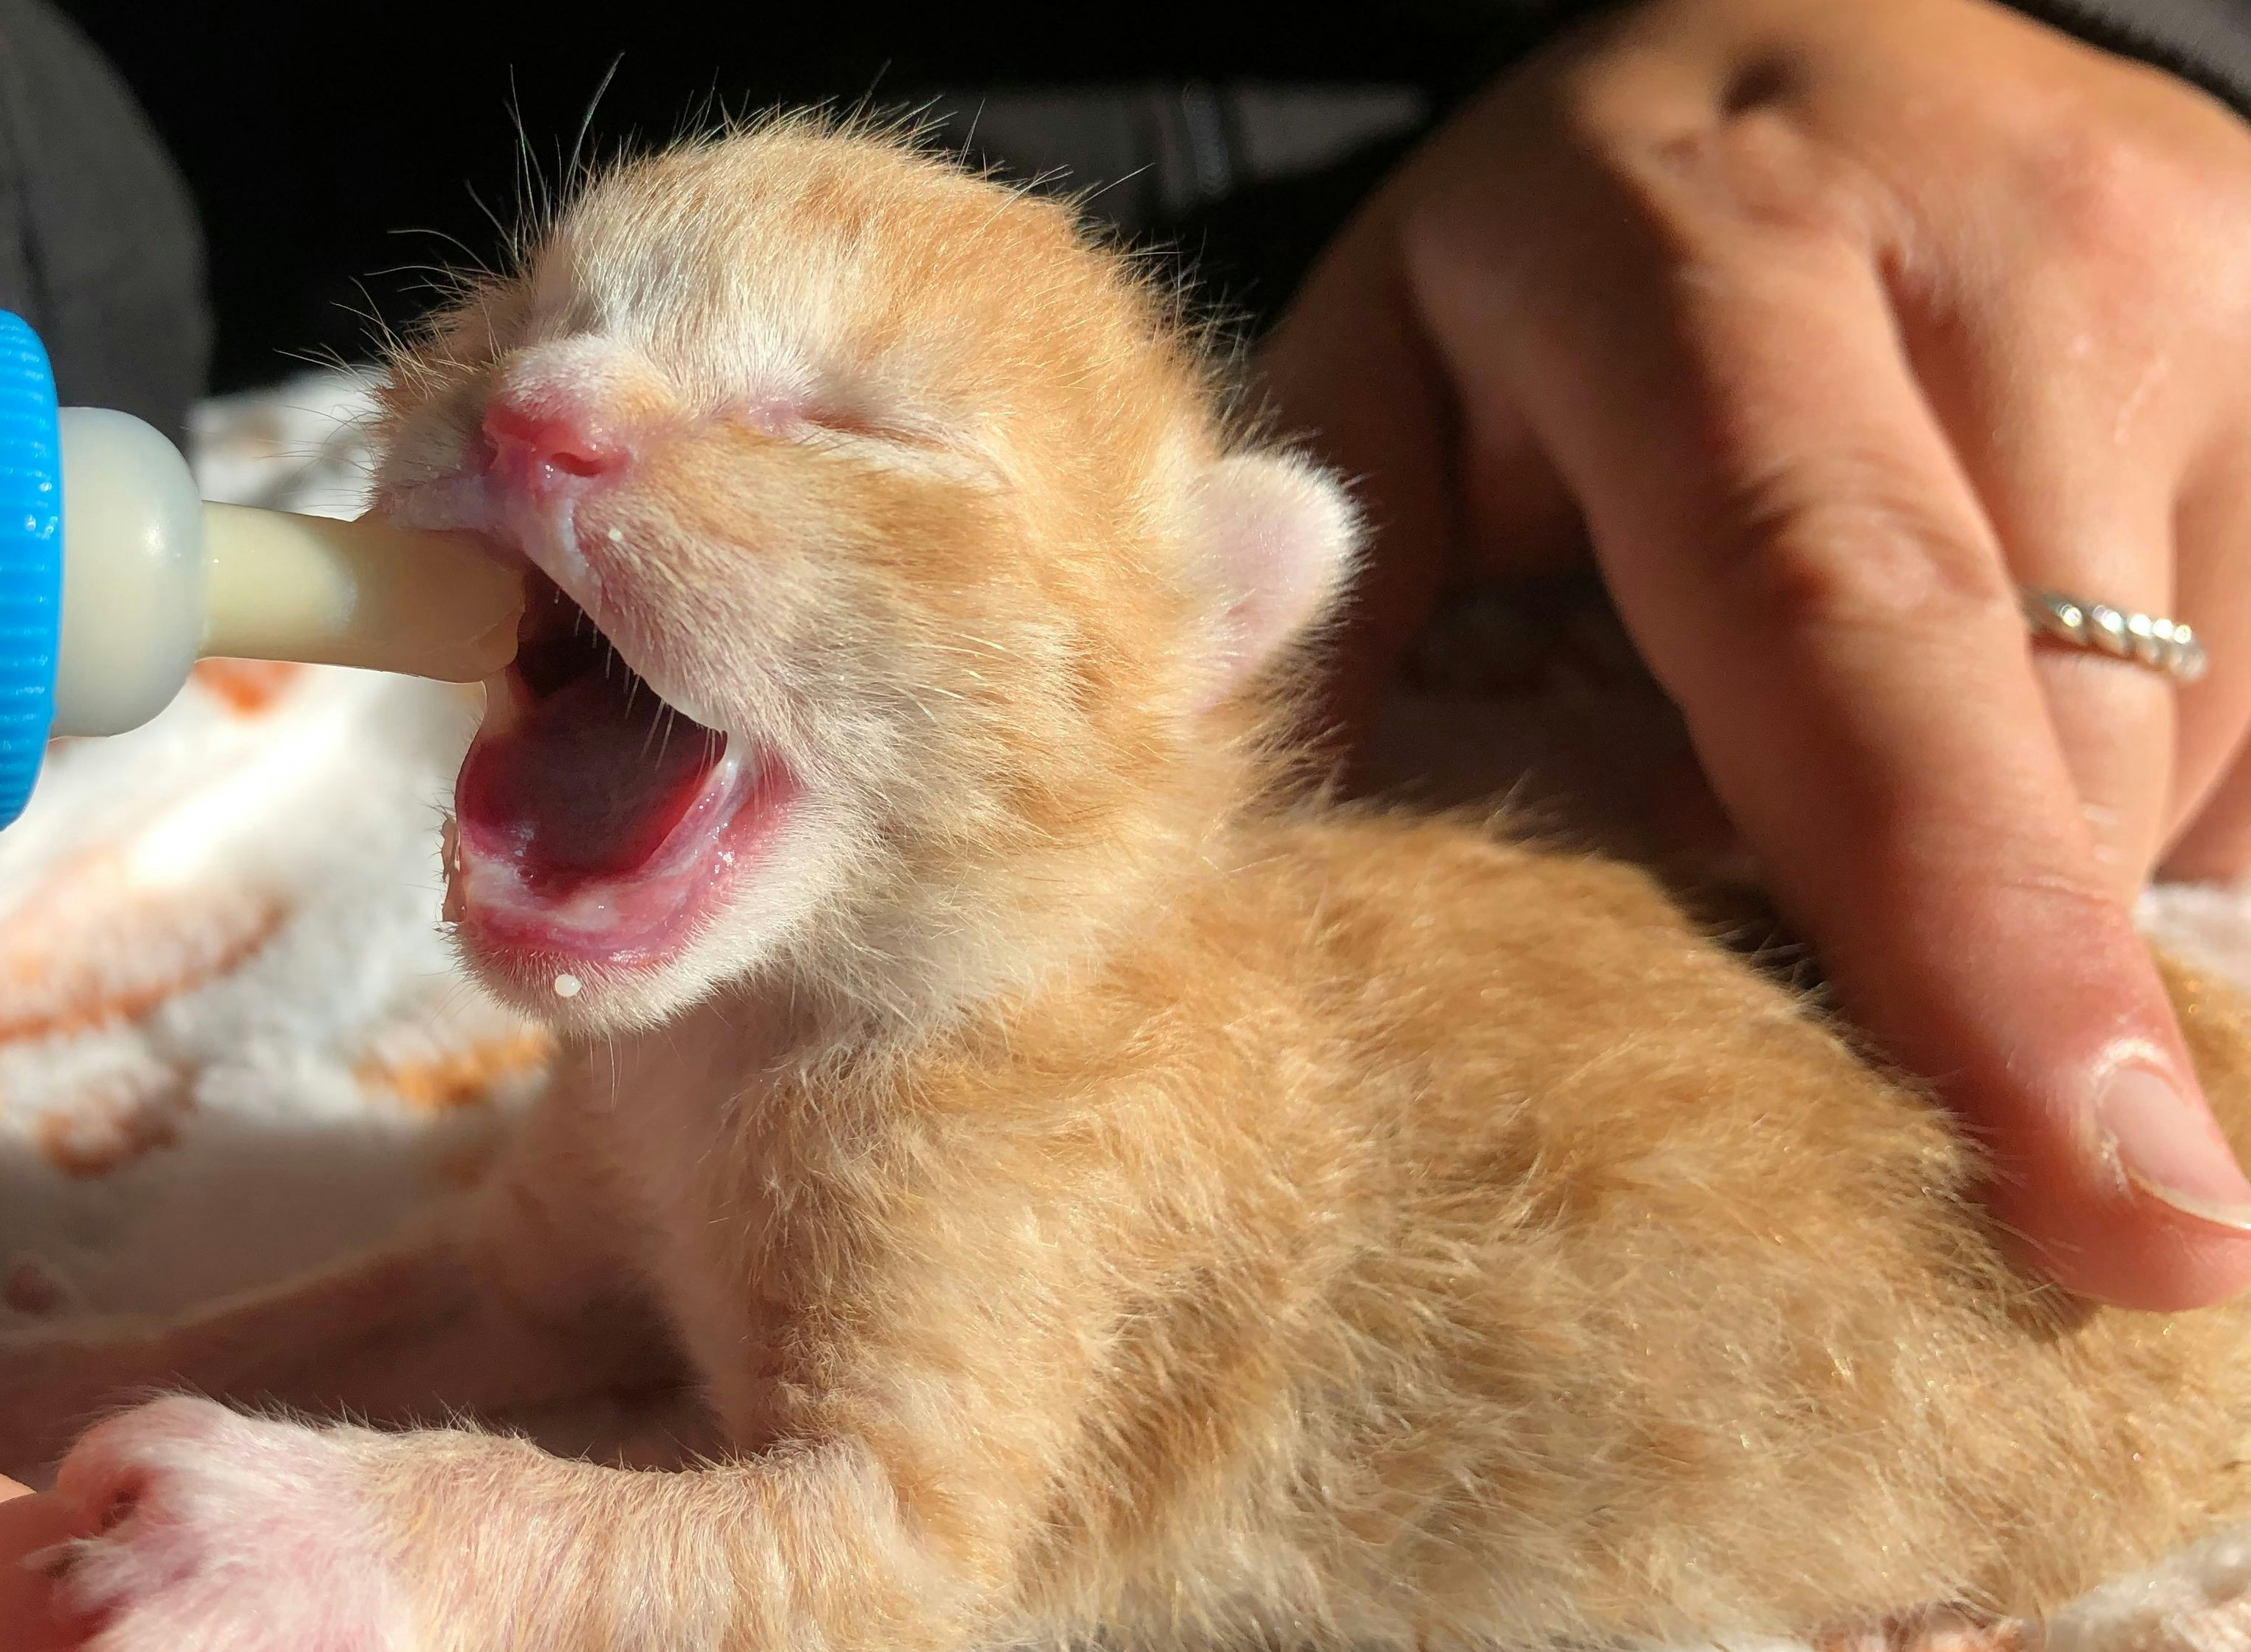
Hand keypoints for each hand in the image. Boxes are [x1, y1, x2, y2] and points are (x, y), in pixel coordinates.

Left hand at [1256, 0, 2250, 1309]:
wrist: (1800, 46)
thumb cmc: (1558, 270)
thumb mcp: (1385, 387)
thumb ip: (1329, 618)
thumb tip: (1246, 884)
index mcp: (1708, 244)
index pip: (1845, 619)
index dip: (1968, 929)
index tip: (2108, 1195)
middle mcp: (2014, 241)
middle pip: (2052, 733)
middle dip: (1999, 975)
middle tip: (1961, 1154)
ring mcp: (2221, 272)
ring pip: (2184, 746)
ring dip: (2050, 869)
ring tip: (1896, 811)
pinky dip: (2142, 809)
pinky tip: (2011, 762)